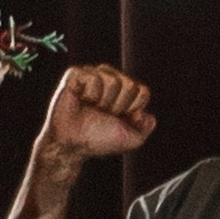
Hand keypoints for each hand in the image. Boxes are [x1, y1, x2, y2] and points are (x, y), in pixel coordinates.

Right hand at [40, 63, 155, 161]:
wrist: (72, 144)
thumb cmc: (98, 140)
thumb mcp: (132, 140)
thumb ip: (147, 127)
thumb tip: (144, 112)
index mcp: (124, 93)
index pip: (142, 91)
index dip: (133, 108)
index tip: (118, 119)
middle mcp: (110, 80)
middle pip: (129, 84)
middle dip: (118, 105)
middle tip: (102, 114)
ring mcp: (92, 75)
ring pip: (112, 80)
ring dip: (102, 100)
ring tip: (90, 108)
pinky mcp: (75, 74)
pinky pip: (93, 77)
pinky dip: (88, 93)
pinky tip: (80, 99)